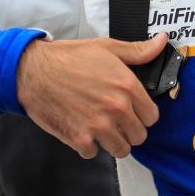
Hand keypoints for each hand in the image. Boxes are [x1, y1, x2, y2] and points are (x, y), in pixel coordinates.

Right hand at [16, 33, 167, 158]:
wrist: (33, 71)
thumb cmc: (69, 58)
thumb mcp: (107, 48)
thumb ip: (138, 50)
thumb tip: (162, 41)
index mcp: (127, 86)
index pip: (152, 116)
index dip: (143, 114)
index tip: (133, 111)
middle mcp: (117, 108)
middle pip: (139, 136)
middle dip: (130, 130)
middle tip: (117, 120)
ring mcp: (98, 126)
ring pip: (121, 149)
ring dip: (113, 141)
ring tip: (102, 127)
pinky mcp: (78, 139)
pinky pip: (93, 153)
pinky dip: (87, 146)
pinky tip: (82, 129)